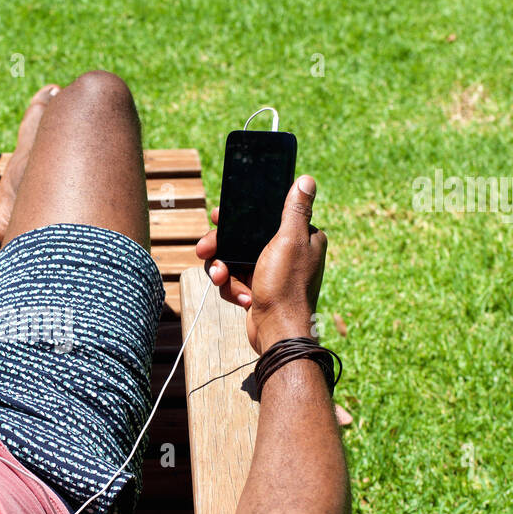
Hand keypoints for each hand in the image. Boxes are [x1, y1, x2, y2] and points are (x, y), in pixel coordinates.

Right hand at [195, 175, 326, 354]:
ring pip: (235, 260)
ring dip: (225, 270)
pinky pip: (235, 280)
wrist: (278, 333)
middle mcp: (288, 253)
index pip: (266, 216)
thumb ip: (295, 209)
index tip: (220, 217)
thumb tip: (307, 180)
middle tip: (205, 249)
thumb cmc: (285, 287)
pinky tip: (243, 299)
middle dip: (223, 247)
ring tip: (222, 279)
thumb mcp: (289, 240)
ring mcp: (271, 273)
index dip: (241, 216)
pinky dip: (233, 289)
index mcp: (301, 237)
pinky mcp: (259, 290)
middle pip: (244, 238)